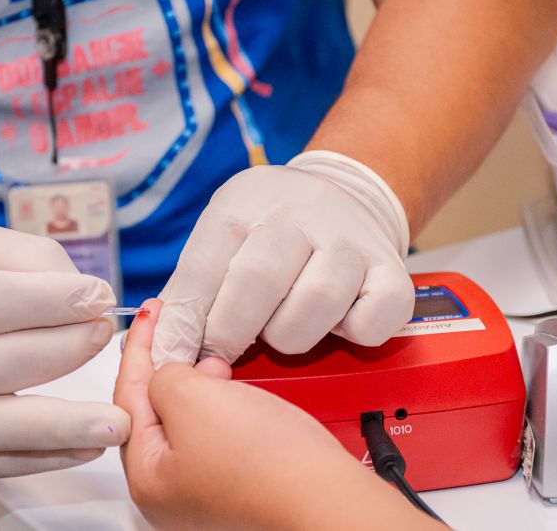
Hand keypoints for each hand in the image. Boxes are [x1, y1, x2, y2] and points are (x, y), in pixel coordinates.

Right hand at [0, 224, 128, 478]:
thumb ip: (34, 259)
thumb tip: (90, 297)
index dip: (59, 301)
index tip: (102, 298)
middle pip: (4, 362)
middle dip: (69, 350)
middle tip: (105, 336)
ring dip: (66, 427)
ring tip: (118, 422)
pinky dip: (43, 458)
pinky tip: (85, 445)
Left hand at [116, 299, 439, 529]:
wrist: (324, 495)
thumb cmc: (264, 461)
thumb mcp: (192, 400)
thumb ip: (163, 378)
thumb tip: (168, 375)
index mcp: (147, 476)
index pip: (129, 397)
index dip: (140, 347)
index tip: (151, 314)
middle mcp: (170, 492)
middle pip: (157, 414)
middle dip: (171, 369)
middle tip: (185, 334)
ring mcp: (206, 492)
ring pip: (190, 424)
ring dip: (200, 388)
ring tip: (218, 364)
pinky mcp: (240, 486)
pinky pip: (218, 437)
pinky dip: (222, 408)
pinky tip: (238, 394)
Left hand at [152, 150, 413, 365]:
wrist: (347, 194)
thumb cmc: (270, 231)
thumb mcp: (222, 239)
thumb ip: (192, 291)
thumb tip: (163, 349)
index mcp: (244, 203)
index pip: (203, 270)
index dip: (184, 326)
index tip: (175, 361)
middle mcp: (300, 213)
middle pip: (258, 283)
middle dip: (231, 333)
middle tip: (224, 353)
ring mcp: (351, 240)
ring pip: (315, 305)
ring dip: (289, 335)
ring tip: (282, 328)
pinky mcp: (393, 270)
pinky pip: (371, 321)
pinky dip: (350, 335)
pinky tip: (336, 323)